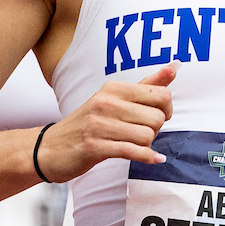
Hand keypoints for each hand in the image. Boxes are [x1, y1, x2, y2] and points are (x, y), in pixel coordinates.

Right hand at [35, 66, 176, 182]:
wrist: (49, 148)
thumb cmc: (88, 123)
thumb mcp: (114, 99)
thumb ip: (147, 85)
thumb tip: (175, 67)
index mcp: (113, 88)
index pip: (161, 95)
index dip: (166, 109)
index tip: (157, 116)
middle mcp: (106, 102)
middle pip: (156, 118)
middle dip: (156, 130)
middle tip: (142, 133)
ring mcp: (99, 125)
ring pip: (147, 136)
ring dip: (147, 145)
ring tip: (135, 144)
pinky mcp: (94, 147)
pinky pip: (133, 152)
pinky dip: (147, 157)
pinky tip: (152, 158)